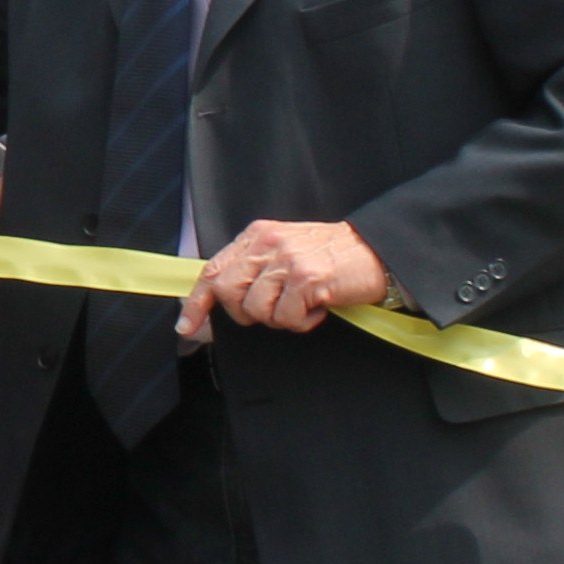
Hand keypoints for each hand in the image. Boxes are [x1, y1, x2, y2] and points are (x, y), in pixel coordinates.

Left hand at [178, 219, 390, 340]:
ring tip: (304, 305)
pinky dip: (303, 322)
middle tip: (276, 311)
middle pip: (228, 292)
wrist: (376, 249)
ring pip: (256, 309)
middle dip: (245, 313)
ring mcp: (286, 259)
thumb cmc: (332, 256)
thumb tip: (221, 303)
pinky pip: (287, 317)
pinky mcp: (306, 278)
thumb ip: (255, 269)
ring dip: (280, 318)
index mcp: (257, 236)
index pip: (213, 269)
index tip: (187, 327)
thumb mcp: (285, 251)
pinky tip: (319, 306)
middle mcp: (267, 243)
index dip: (196, 302)